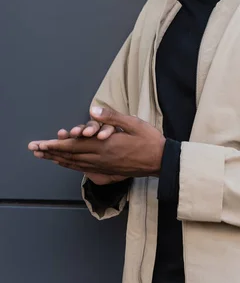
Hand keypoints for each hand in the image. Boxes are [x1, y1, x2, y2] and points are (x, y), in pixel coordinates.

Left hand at [28, 106, 165, 177]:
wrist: (161, 161)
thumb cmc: (149, 140)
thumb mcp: (133, 123)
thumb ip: (111, 117)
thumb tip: (92, 110)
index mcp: (105, 146)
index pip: (73, 146)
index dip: (55, 145)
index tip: (40, 144)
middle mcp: (101, 158)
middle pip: (70, 156)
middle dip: (50, 152)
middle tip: (34, 150)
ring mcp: (104, 167)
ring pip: (75, 164)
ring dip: (58, 160)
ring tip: (44, 156)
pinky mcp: (108, 172)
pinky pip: (85, 170)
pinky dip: (72, 166)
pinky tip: (66, 164)